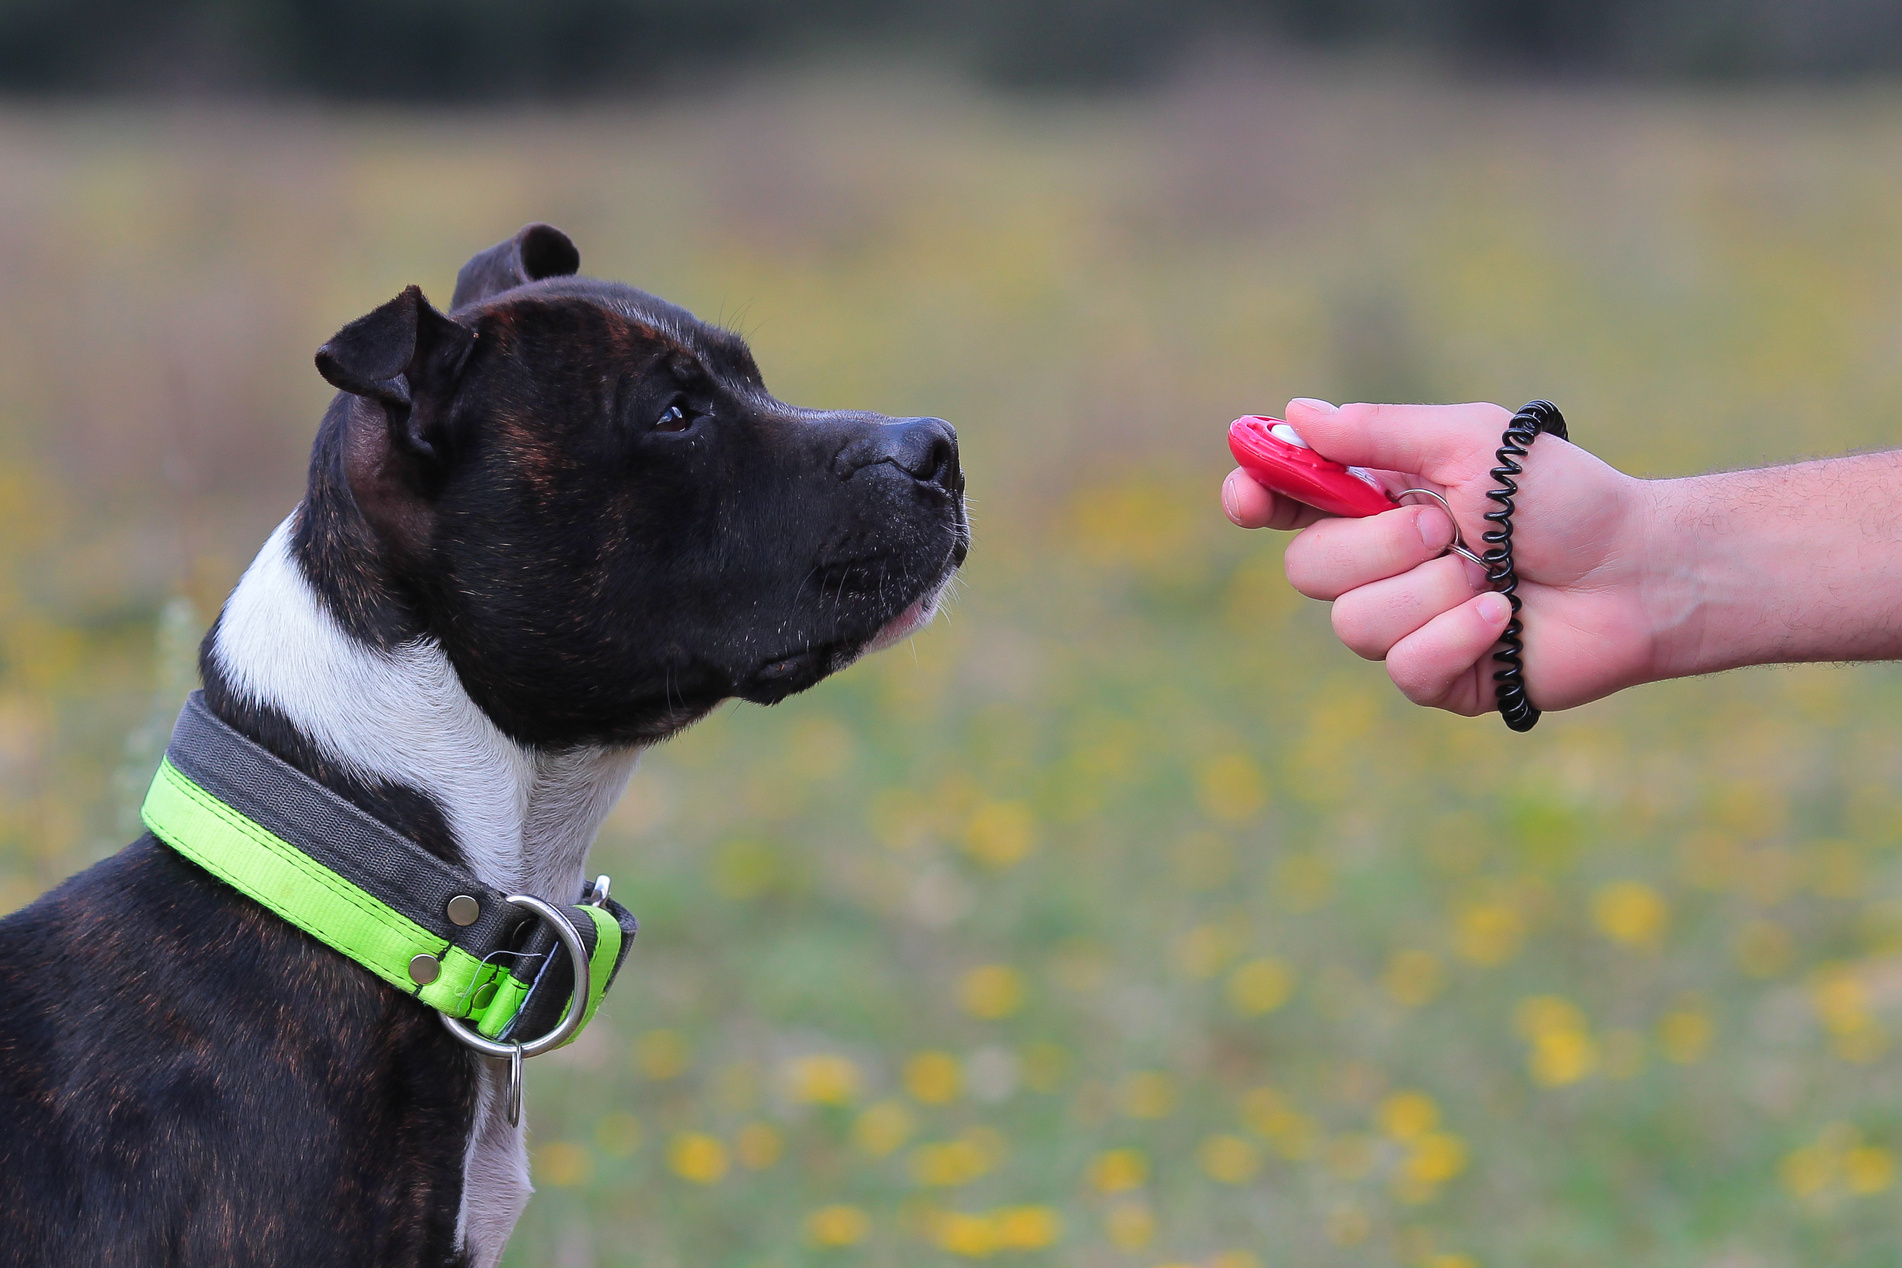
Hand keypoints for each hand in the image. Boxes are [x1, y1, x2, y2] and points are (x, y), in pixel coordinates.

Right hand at [1222, 399, 1657, 715]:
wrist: (1640, 570)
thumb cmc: (1566, 498)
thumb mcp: (1471, 443)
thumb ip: (1380, 432)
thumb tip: (1297, 413)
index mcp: (1377, 501)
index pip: (1287, 503)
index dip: (1256, 498)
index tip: (1250, 496)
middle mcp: (1380, 565)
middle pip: (1306, 570)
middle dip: (1375, 546)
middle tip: (1443, 527)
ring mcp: (1405, 625)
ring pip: (1353, 624)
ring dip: (1431, 592)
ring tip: (1492, 576)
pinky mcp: (1438, 677)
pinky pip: (1405, 668)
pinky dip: (1458, 635)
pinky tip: (1505, 617)